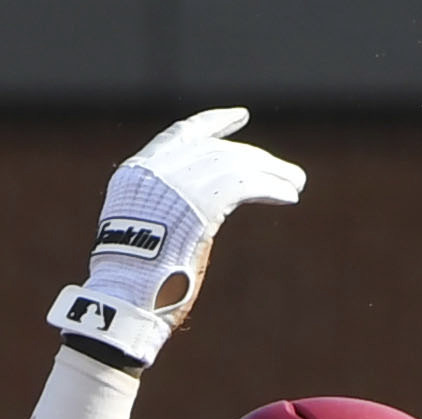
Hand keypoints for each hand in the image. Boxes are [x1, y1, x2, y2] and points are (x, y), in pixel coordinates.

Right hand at [51, 106, 306, 371]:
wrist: (125, 300)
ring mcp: (176, 185)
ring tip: (296, 183)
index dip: (215, 122)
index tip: (242, 115)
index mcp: (137, 175)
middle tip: (286, 171)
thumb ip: (164, 217)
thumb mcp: (140, 237)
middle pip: (217, 152)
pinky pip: (245, 185)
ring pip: (235, 165)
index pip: (182, 134)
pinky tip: (289, 196)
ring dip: (271, 173)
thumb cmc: (133, 286)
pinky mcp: (201, 203)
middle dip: (255, 158)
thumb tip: (193, 220)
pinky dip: (271, 187)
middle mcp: (156, 171)